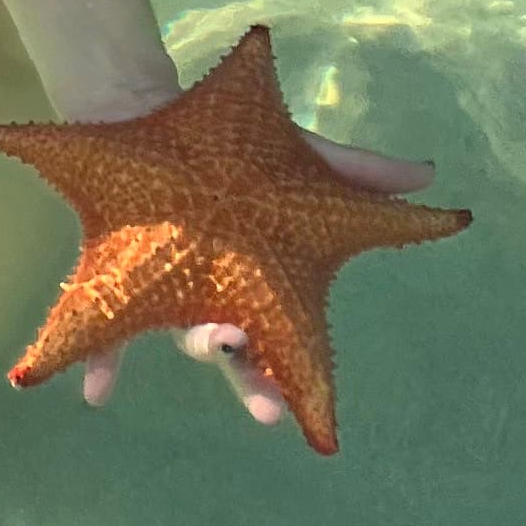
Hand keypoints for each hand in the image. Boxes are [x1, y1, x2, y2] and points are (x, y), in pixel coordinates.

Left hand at [81, 128, 435, 430]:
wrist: (153, 114)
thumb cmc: (235, 152)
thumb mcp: (303, 159)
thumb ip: (360, 176)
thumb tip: (428, 177)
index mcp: (258, 285)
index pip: (279, 339)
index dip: (290, 376)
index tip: (302, 405)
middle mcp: (214, 299)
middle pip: (236, 354)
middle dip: (252, 385)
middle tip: (269, 410)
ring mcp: (168, 292)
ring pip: (181, 337)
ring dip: (196, 351)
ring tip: (211, 342)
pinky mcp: (119, 277)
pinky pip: (107, 331)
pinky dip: (104, 365)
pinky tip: (97, 395)